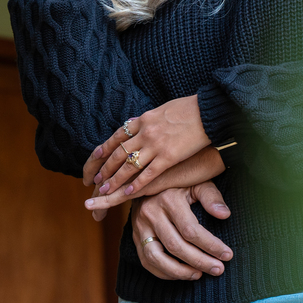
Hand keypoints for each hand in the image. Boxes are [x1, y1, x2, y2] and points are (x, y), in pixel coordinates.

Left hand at [83, 95, 209, 198]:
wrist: (208, 111)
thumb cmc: (189, 109)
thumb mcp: (163, 110)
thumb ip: (150, 120)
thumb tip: (140, 123)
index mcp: (143, 119)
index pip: (117, 136)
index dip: (104, 149)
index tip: (95, 158)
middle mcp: (145, 132)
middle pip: (118, 153)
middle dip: (105, 168)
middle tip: (95, 180)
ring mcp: (156, 145)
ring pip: (129, 165)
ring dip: (115, 179)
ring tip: (105, 190)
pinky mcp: (168, 157)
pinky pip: (148, 174)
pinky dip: (136, 184)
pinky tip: (128, 192)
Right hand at [131, 182, 232, 279]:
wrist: (148, 182)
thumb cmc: (179, 184)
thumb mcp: (196, 183)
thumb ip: (211, 197)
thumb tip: (224, 214)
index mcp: (168, 199)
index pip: (190, 230)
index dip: (210, 245)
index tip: (227, 255)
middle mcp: (151, 213)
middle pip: (176, 246)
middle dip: (199, 261)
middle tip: (218, 269)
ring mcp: (140, 227)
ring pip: (157, 257)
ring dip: (180, 271)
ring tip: (199, 274)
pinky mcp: (135, 237)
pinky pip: (147, 261)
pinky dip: (164, 272)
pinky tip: (182, 274)